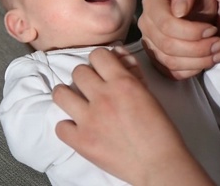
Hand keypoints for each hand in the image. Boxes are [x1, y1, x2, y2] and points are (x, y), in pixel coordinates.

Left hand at [53, 48, 212, 184]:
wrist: (159, 164)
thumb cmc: (159, 132)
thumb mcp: (147, 95)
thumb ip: (129, 77)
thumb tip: (117, 62)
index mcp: (123, 83)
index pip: (97, 54)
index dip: (99, 61)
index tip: (101, 69)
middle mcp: (103, 97)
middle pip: (78, 71)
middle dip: (85, 78)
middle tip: (91, 89)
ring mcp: (89, 119)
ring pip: (60, 93)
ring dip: (67, 96)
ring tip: (75, 103)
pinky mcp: (81, 141)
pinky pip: (60, 126)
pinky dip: (68, 128)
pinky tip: (78, 129)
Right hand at [138, 0, 219, 79]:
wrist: (199, 4)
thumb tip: (179, 11)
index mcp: (152, 4)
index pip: (167, 25)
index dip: (192, 32)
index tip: (212, 29)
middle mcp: (146, 25)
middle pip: (168, 46)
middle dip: (199, 48)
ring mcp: (150, 43)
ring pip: (171, 62)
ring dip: (200, 61)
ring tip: (219, 52)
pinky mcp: (158, 59)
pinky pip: (173, 72)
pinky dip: (193, 70)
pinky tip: (208, 60)